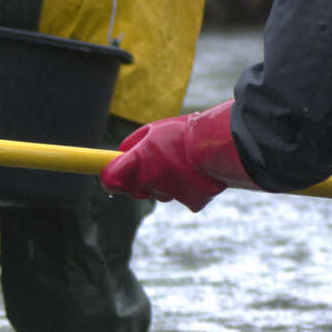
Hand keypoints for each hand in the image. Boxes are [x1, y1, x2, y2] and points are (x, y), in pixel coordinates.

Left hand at [98, 101, 253, 211]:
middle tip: (155, 164)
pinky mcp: (190, 202)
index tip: (110, 175)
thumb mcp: (154, 130)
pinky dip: (187, 189)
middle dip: (140, 180)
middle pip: (134, 190)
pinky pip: (182, 197)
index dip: (109, 178)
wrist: (223, 144)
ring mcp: (170, 193)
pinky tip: (196, 175)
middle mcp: (150, 181)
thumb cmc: (186, 133)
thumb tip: (120, 154)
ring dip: (165, 183)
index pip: (110, 180)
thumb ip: (134, 144)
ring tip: (182, 163)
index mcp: (138, 161)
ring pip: (159, 193)